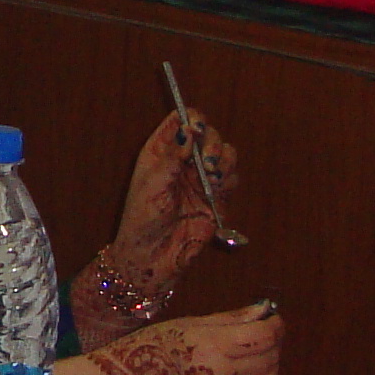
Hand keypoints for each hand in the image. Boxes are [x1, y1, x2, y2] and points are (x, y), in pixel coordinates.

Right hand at [58, 306, 283, 374]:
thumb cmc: (150, 348)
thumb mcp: (189, 324)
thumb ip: (231, 319)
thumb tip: (262, 311)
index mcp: (216, 347)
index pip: (265, 336)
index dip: (275, 324)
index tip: (272, 318)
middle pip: (271, 358)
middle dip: (272, 342)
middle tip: (261, 332)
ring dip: (268, 365)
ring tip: (252, 355)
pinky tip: (239, 374)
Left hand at [109, 109, 231, 293]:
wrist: (154, 256)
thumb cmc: (143, 220)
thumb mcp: (152, 185)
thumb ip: (172, 157)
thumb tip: (189, 130)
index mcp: (161, 151)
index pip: (180, 121)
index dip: (192, 119)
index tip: (198, 129)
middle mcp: (183, 161)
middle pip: (207, 134)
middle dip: (212, 143)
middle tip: (206, 162)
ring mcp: (200, 178)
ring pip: (224, 153)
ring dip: (223, 160)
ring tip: (212, 176)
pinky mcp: (216, 197)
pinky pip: (231, 177)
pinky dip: (229, 178)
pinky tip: (217, 189)